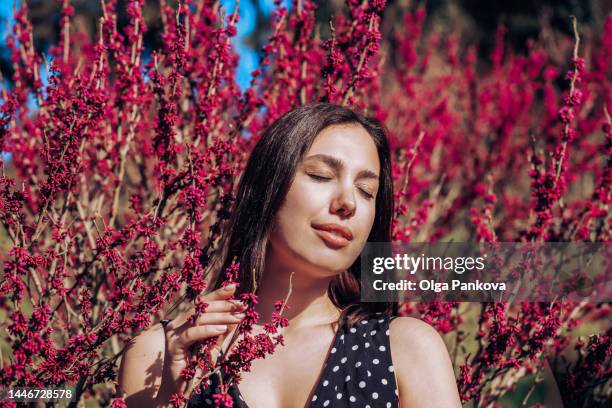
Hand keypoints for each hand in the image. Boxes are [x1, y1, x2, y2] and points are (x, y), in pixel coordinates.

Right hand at [156, 284, 245, 404]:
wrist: (181, 387)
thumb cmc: (197, 366)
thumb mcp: (214, 346)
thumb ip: (222, 331)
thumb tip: (236, 316)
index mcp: (187, 319)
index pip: (204, 302)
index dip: (219, 294)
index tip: (235, 287)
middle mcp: (179, 322)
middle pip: (203, 307)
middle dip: (225, 305)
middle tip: (242, 305)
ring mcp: (174, 333)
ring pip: (199, 318)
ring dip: (221, 316)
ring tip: (238, 318)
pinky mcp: (174, 345)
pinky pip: (192, 333)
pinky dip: (208, 330)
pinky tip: (222, 329)